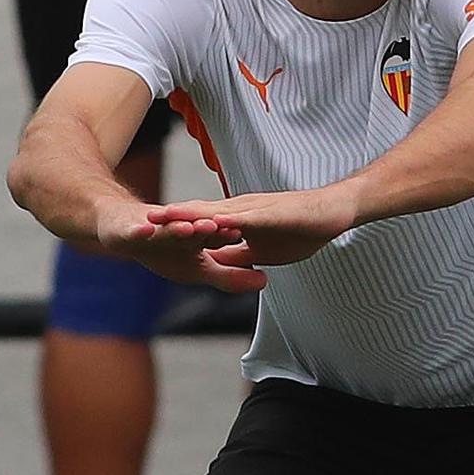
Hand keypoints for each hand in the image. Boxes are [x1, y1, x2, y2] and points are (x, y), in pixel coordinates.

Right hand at [91, 196, 264, 294]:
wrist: (120, 227)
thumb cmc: (161, 247)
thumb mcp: (196, 268)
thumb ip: (229, 276)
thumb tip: (263, 281)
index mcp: (194, 235)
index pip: (214, 235)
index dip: (227, 234)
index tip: (242, 232)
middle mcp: (175, 229)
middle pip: (193, 228)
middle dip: (205, 229)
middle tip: (219, 228)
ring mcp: (151, 229)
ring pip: (167, 229)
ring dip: (178, 229)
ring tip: (188, 230)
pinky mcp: (128, 229)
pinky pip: (135, 232)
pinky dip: (141, 231)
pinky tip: (145, 231)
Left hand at [148, 184, 356, 269]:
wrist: (333, 213)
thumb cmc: (302, 230)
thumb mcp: (263, 250)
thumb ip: (238, 255)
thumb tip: (216, 264)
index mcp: (238, 218)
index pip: (200, 222)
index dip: (176, 227)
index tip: (150, 232)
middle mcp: (241, 209)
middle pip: (199, 213)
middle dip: (170, 217)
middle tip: (139, 222)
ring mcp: (254, 209)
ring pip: (214, 212)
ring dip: (188, 215)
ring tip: (160, 218)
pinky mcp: (270, 214)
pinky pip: (242, 218)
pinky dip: (222, 222)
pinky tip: (206, 224)